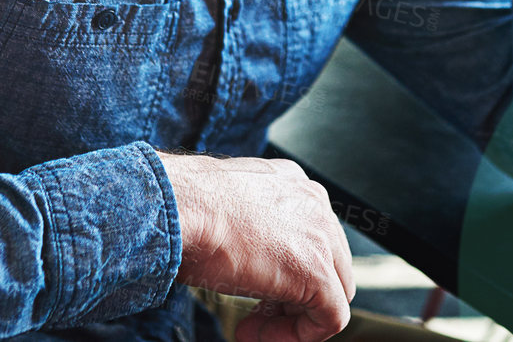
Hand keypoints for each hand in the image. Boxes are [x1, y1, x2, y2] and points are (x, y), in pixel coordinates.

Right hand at [158, 153, 353, 341]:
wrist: (179, 206)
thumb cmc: (185, 207)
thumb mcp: (224, 210)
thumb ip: (248, 227)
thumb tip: (241, 253)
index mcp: (291, 186)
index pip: (310, 239)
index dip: (284, 274)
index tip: (255, 292)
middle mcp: (313, 204)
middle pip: (329, 265)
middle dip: (293, 298)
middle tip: (256, 314)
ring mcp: (320, 236)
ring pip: (334, 293)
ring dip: (292, 320)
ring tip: (253, 328)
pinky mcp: (317, 271)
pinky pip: (331, 317)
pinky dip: (299, 336)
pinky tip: (261, 335)